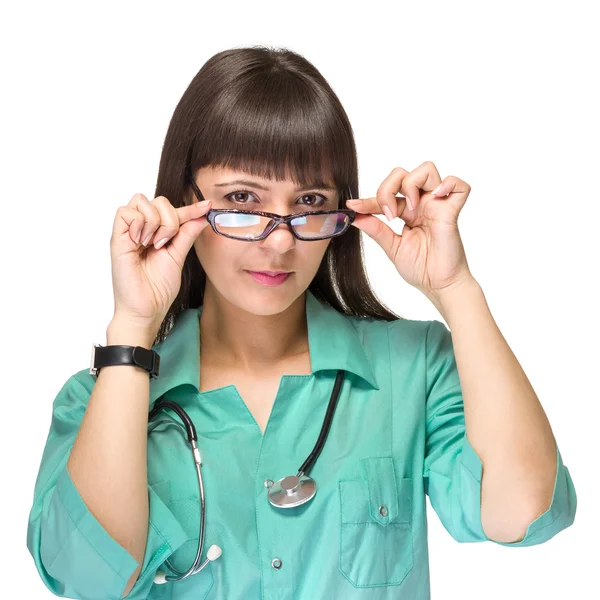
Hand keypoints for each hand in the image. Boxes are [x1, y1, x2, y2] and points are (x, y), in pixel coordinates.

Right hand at [110, 193, 211, 329]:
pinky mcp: (117, 238)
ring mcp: (129, 232)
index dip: (191, 208)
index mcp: (158, 233)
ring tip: (152, 244)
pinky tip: (141, 242)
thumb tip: (201, 217)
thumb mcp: (178, 257)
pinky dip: (138, 223)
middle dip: (170, 218)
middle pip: (158, 200)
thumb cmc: (159, 289)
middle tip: (166, 243)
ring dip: (154, 221)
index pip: (173, 211)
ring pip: (141, 200)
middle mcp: (143, 229)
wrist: (147, 309)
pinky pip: (125, 212)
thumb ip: (187, 235)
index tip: (207, 206)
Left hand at [346, 161, 474, 299]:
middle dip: (388, 188)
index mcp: (407, 212)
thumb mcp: (392, 247)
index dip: (367, 200)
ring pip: (427, 169)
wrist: (438, 285)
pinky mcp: (452, 211)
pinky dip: (448, 184)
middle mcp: (422, 204)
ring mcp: (437, 205)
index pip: (385, 195)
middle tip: (389, 214)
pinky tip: (436, 197)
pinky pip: (459, 185)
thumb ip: (376, 230)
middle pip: (402, 173)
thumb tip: (354, 216)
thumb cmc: (420, 268)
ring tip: (410, 209)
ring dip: (411, 184)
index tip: (353, 207)